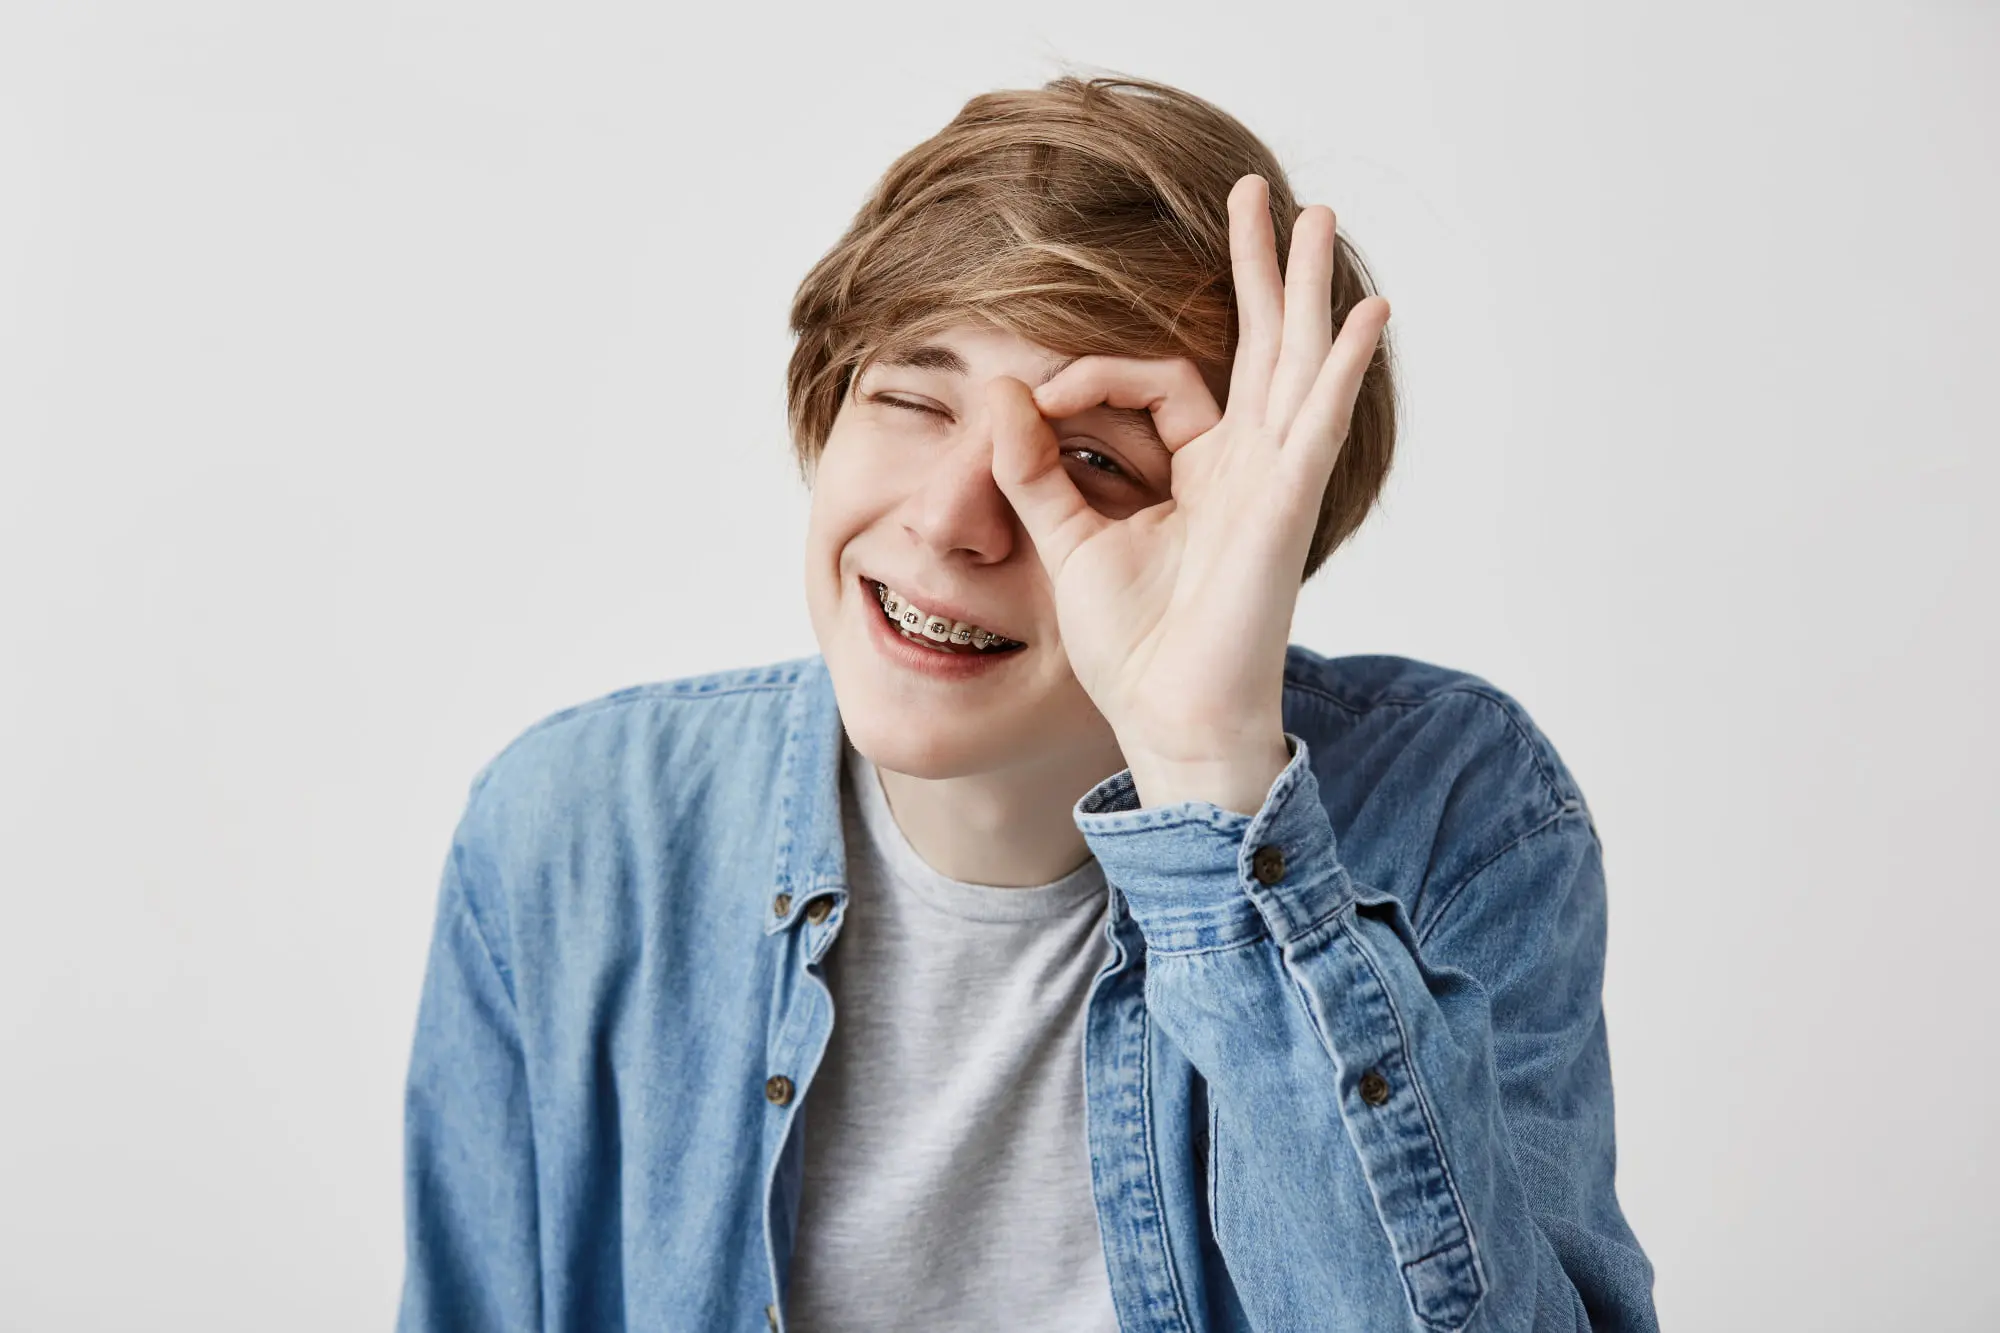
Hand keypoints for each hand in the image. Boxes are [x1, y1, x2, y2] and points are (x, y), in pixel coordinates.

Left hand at [988, 174, 1389, 812]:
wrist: (1167, 719)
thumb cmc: (1134, 650)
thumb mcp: (1070, 543)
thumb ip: (1037, 471)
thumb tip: (1001, 393)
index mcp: (1199, 474)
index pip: (1156, 382)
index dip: (1089, 376)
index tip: (1032, 402)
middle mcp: (1245, 468)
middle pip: (1258, 346)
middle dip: (1257, 268)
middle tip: (1259, 193)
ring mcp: (1272, 482)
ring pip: (1294, 363)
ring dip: (1303, 287)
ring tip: (1316, 215)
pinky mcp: (1285, 506)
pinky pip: (1317, 422)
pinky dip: (1342, 366)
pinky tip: (1368, 311)